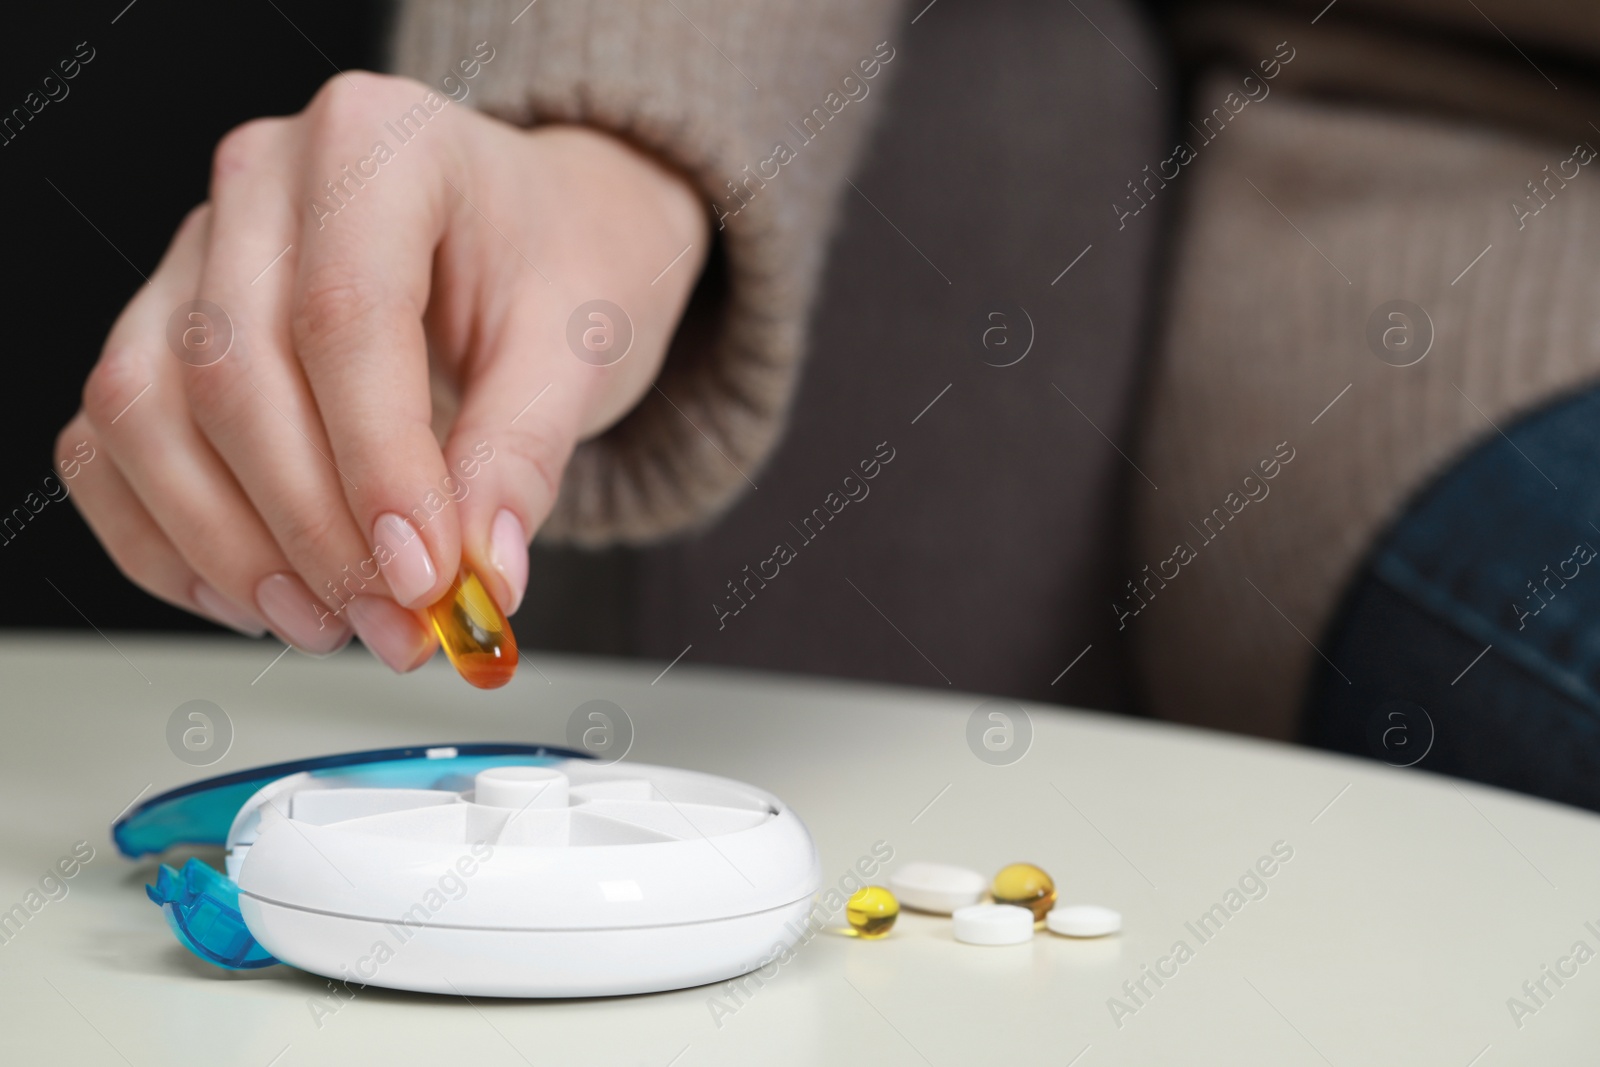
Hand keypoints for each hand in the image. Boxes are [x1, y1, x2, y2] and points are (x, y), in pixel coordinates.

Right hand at [56, 72, 707, 669]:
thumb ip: (524, 456)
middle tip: (394, 623)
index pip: (343, 314)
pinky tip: (255, 596)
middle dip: (311, 528)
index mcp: (377, 142)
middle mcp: (263, 182)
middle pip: (232, 370)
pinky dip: (165, 541)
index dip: (375, 464)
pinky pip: (109, 445)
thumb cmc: (558, 259)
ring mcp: (193, 251)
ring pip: (145, 411)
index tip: (423, 575)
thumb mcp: (579, 345)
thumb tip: (477, 575)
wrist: (538, 233)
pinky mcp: (160, 328)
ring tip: (331, 621)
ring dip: (227, 547)